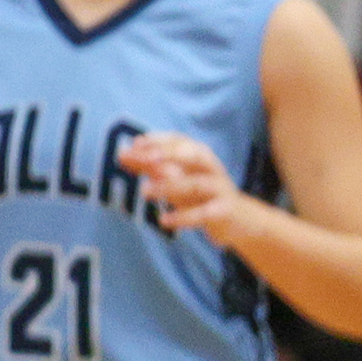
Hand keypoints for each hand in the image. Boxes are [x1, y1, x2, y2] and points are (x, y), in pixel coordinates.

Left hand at [119, 131, 257, 246]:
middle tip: (145, 159)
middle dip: (168, 154)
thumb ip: (152, 167)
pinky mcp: (224, 211)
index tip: (135, 144)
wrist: (239, 219)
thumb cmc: (201, 194)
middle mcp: (211, 168)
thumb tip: (122, 156)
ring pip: (195, 184)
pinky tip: (163, 220)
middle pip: (192, 154)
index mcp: (199, 155)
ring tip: (143, 192)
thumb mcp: (177, 178)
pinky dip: (183, 216)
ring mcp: (219, 189)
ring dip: (168, 186)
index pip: (179, 140)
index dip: (158, 140)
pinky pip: (204, 213)